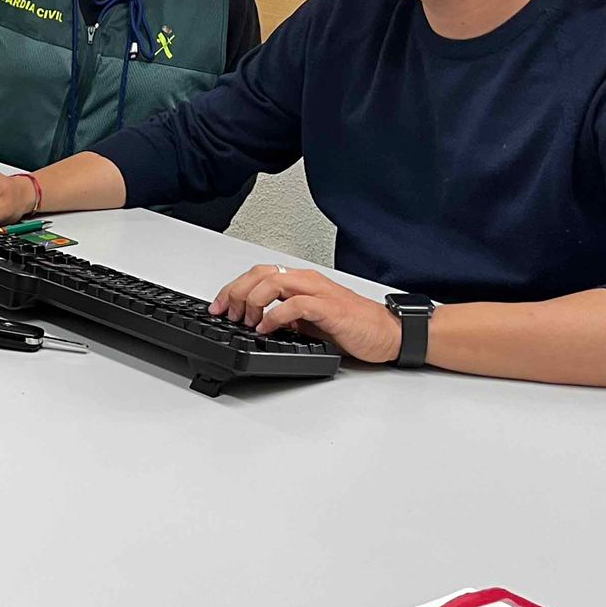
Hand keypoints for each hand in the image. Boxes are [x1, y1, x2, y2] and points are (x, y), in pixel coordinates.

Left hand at [208, 264, 402, 362]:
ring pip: (274, 281)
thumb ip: (285, 317)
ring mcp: (319, 292)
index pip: (258, 274)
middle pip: (260, 273)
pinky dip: (275, 315)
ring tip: (243, 320)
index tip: (217, 307)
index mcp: (300, 282)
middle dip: (235, 291)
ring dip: (251, 300)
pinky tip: (265, 328)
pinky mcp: (330, 308)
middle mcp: (307, 281)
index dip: (232, 288)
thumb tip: (255, 323)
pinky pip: (296, 304)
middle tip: (224, 313)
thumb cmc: (353, 327)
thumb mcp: (308, 322)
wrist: (388, 333)